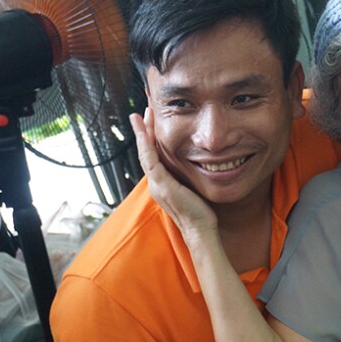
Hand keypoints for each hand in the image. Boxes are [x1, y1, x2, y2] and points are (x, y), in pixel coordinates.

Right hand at [130, 110, 217, 243]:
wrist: (200, 230)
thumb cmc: (200, 212)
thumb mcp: (192, 188)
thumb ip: (188, 176)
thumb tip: (198, 162)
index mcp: (162, 182)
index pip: (153, 155)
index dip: (150, 138)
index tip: (151, 120)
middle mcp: (156, 183)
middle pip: (145, 151)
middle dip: (143, 130)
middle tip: (142, 111)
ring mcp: (157, 185)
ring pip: (145, 154)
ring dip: (142, 133)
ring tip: (140, 115)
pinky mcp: (163, 186)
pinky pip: (151, 162)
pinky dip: (147, 146)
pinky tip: (145, 133)